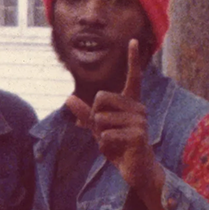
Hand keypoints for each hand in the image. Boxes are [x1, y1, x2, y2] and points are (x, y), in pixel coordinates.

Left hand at [64, 39, 161, 194]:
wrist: (136, 169)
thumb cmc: (119, 146)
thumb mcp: (98, 129)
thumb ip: (85, 114)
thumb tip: (68, 98)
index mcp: (131, 103)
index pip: (133, 77)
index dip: (132, 59)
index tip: (133, 40)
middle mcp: (138, 107)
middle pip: (101, 98)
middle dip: (95, 117)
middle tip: (107, 132)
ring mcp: (140, 120)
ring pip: (100, 119)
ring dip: (99, 135)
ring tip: (114, 143)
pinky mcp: (138, 134)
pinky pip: (106, 135)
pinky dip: (104, 146)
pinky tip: (117, 150)